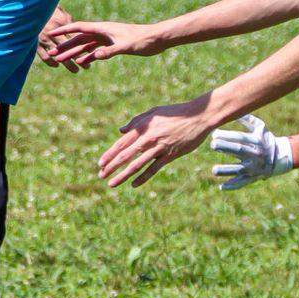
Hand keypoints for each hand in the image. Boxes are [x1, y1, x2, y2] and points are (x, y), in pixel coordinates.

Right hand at [37, 6, 83, 74]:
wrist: (32, 11)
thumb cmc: (52, 13)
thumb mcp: (64, 16)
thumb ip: (73, 28)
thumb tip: (84, 38)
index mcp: (60, 24)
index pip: (74, 38)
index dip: (84, 47)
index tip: (93, 54)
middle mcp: (52, 32)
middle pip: (68, 49)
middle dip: (78, 58)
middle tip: (87, 68)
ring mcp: (43, 39)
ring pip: (58, 56)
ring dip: (68, 64)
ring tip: (76, 70)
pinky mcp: (35, 44)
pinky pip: (45, 57)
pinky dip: (52, 63)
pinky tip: (58, 65)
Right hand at [42, 16, 163, 65]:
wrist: (157, 39)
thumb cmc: (143, 40)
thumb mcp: (126, 46)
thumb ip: (110, 51)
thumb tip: (96, 57)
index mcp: (104, 28)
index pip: (79, 27)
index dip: (64, 30)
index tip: (52, 32)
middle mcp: (103, 32)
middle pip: (79, 38)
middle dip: (65, 45)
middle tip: (52, 53)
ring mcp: (107, 38)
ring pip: (86, 45)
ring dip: (74, 52)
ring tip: (62, 60)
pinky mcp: (113, 45)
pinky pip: (97, 51)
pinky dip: (88, 56)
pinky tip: (81, 63)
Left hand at [98, 96, 215, 187]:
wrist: (198, 116)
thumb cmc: (175, 113)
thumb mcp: (153, 113)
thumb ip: (136, 121)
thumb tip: (121, 131)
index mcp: (143, 127)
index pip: (121, 143)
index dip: (110, 154)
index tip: (100, 164)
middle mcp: (148, 138)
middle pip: (125, 155)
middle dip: (111, 167)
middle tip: (101, 176)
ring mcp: (159, 147)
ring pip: (137, 164)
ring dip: (123, 175)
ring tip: (112, 184)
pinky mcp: (170, 155)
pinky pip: (153, 168)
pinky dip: (143, 177)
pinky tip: (133, 184)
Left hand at [209, 113, 293, 189]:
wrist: (281, 157)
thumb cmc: (266, 140)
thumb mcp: (261, 128)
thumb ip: (248, 119)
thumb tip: (234, 110)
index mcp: (256, 141)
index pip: (241, 137)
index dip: (228, 135)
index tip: (214, 133)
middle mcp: (255, 154)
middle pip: (239, 151)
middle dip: (226, 147)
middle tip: (212, 145)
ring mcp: (254, 167)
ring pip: (239, 169)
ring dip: (226, 170)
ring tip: (214, 170)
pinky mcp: (253, 177)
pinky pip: (243, 183)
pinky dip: (233, 186)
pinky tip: (222, 187)